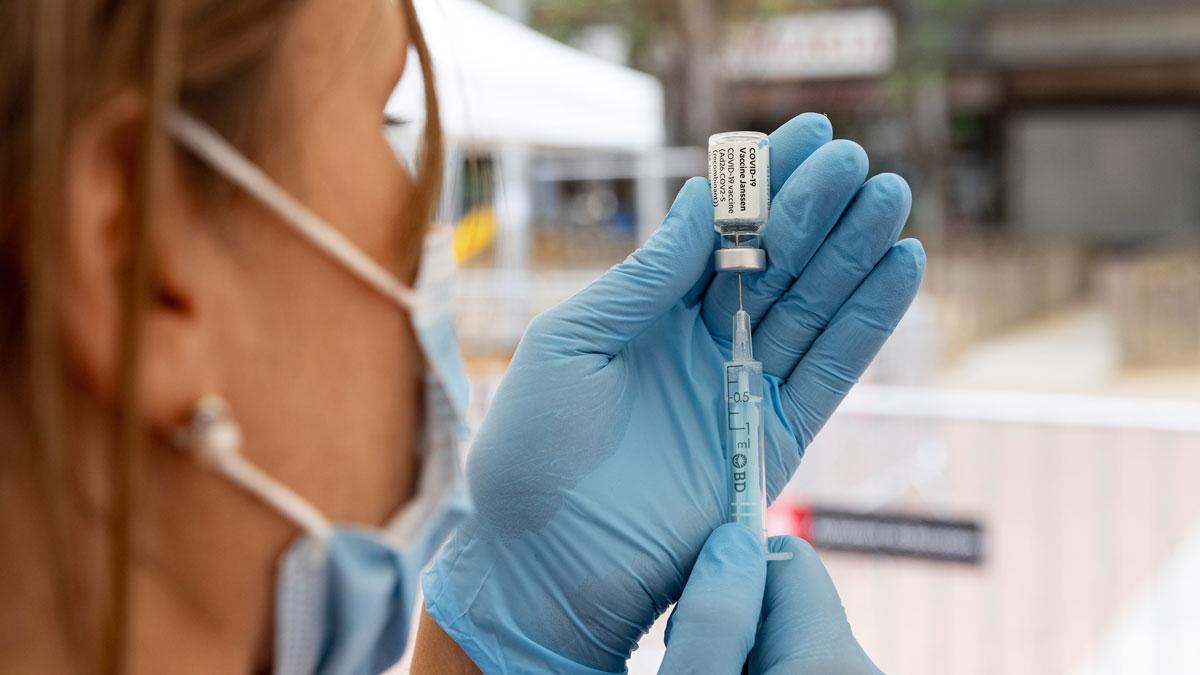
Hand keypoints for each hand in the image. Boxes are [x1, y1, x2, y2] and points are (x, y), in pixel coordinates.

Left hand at [422, 113, 923, 671]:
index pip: (718, 233)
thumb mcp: (572, 342)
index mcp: (648, 313)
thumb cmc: (532, 449)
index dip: (762, 183)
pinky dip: (867, 323)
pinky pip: (831, 373)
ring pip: (811, 309)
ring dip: (854, 254)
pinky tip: (900, 268)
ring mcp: (741, 390)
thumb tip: (700, 198)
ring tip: (893, 197)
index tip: (808, 134)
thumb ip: (644, 277)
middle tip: (859, 160)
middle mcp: (700, 343)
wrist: (544, 561)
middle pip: (774, 264)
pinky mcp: (774, 441)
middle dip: (817, 209)